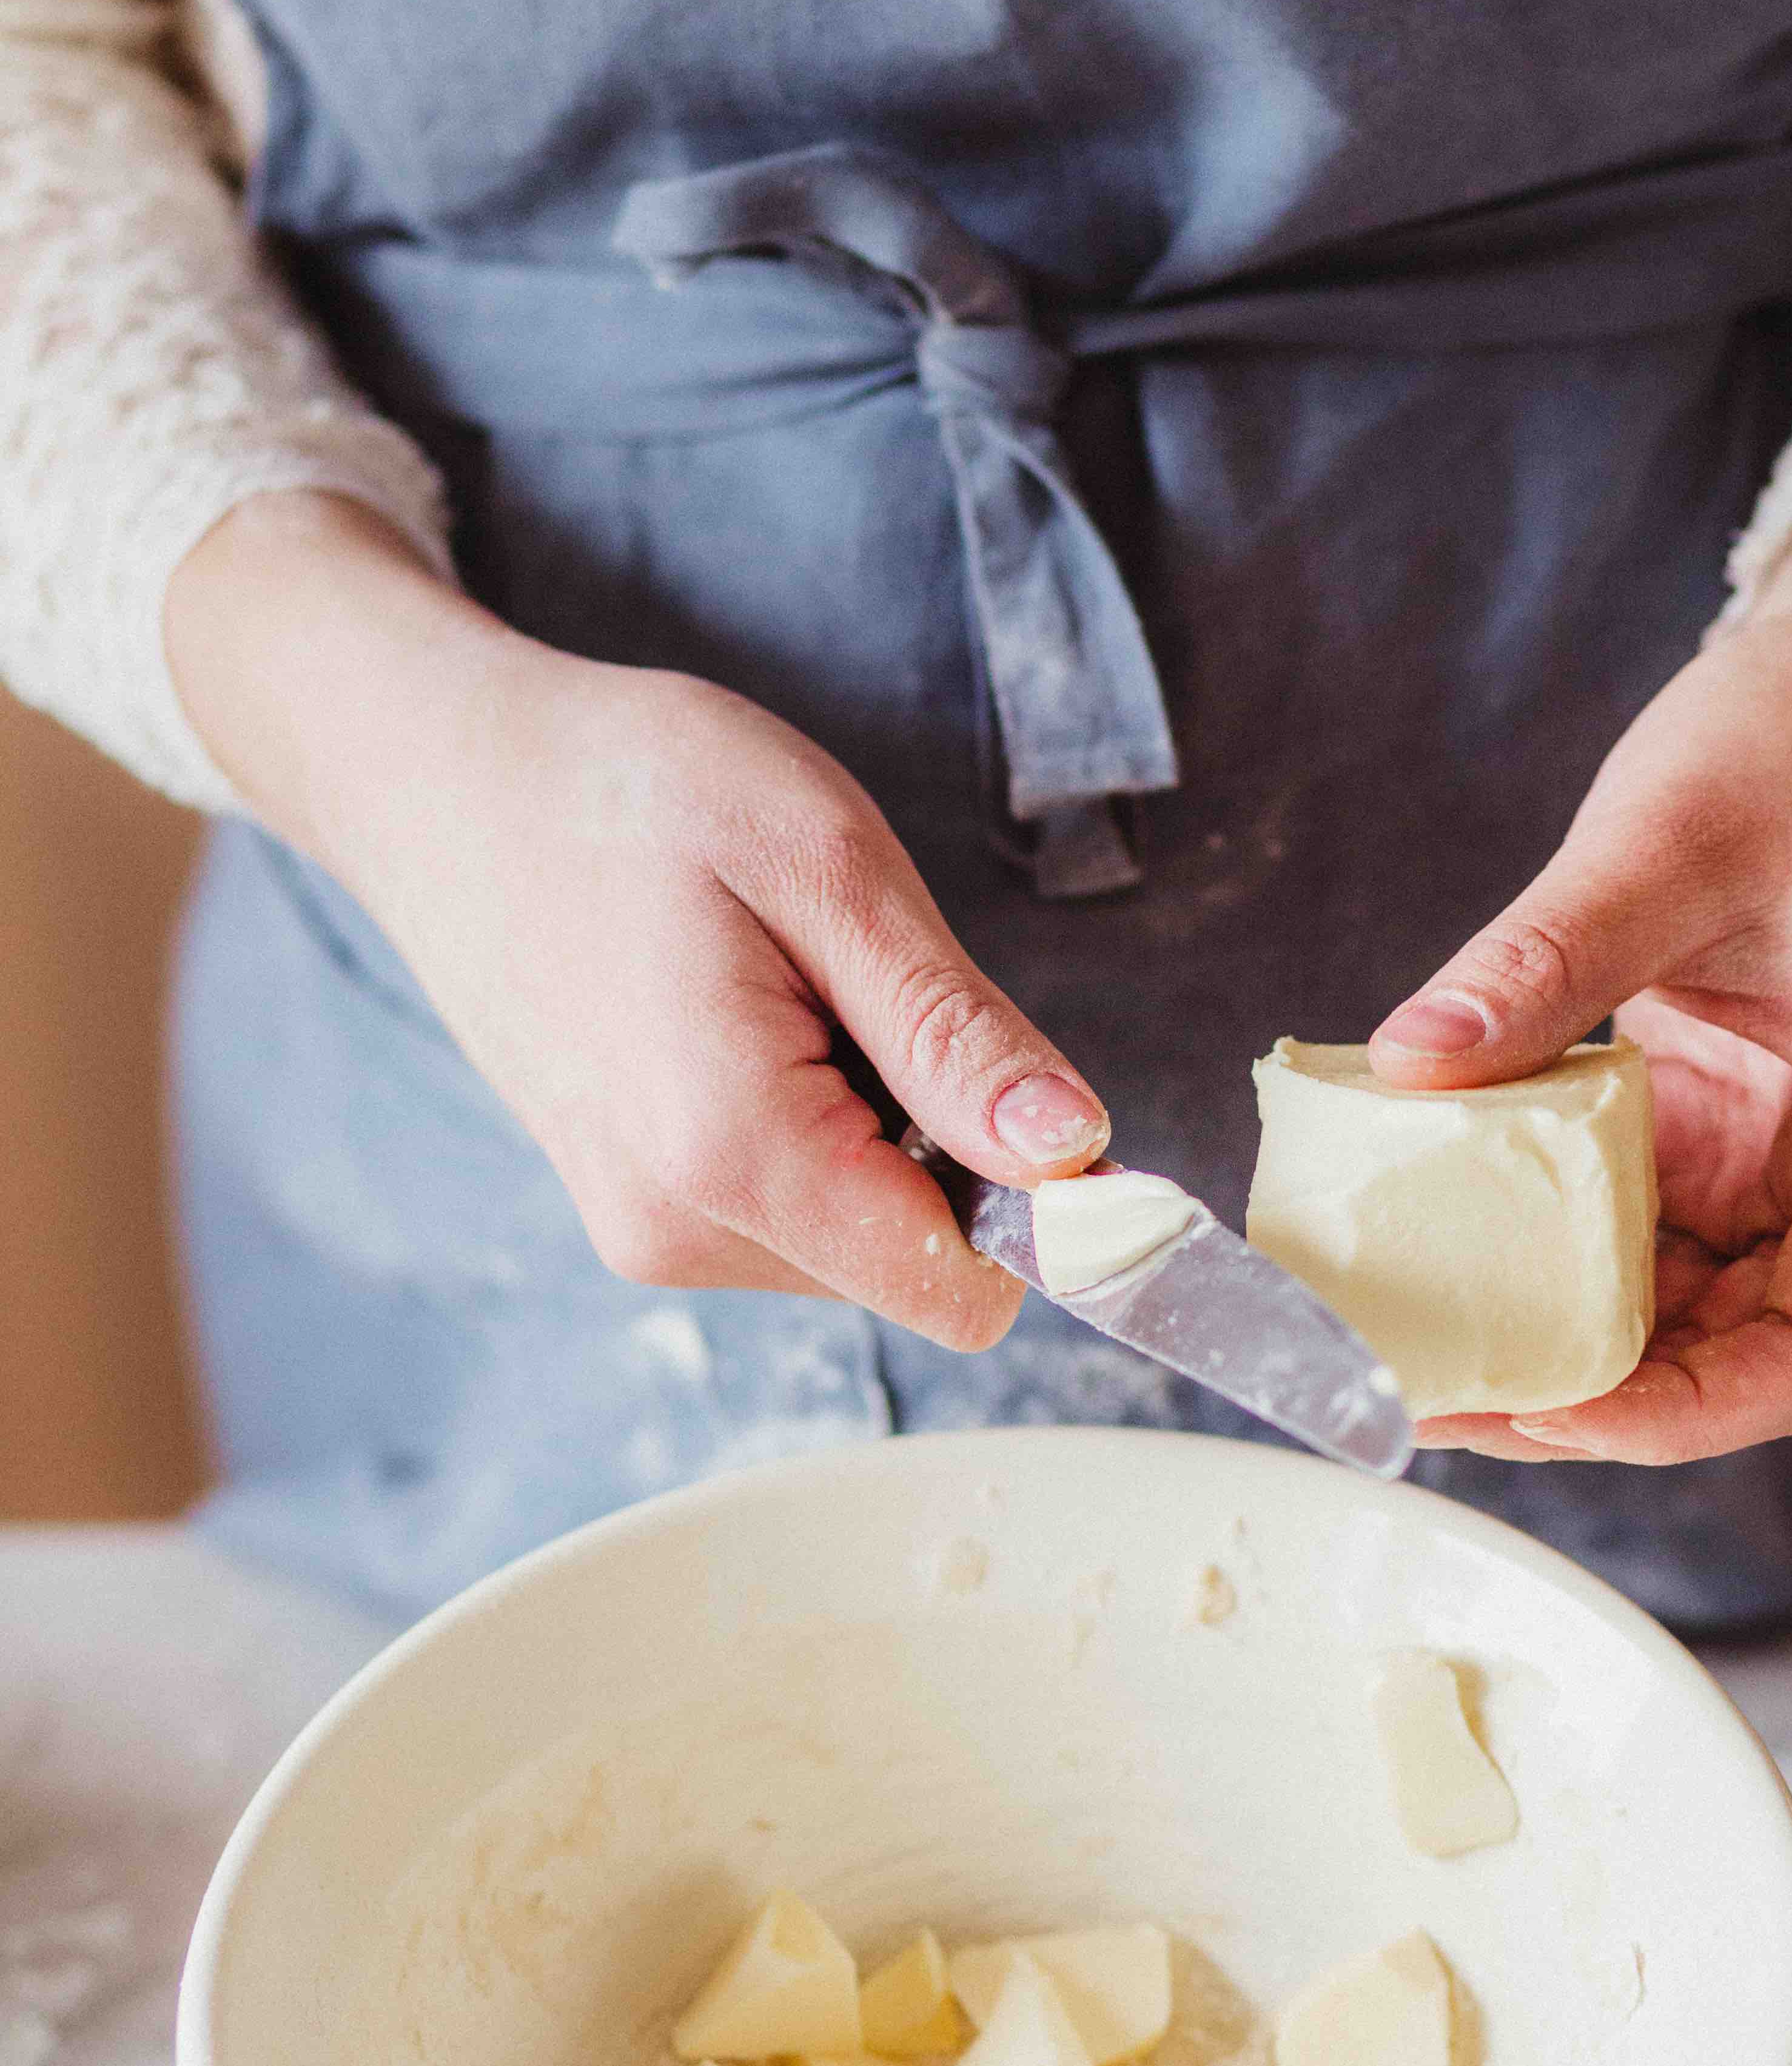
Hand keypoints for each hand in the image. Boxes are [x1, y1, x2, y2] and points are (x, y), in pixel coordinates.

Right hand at [165, 491, 1108, 1346]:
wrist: (440, 778)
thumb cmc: (630, 787)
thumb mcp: (829, 867)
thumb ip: (954, 1034)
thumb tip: (1078, 1156)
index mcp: (734, 1153)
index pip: (964, 1288)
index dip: (1041, 1206)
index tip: (1023, 1082)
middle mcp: (677, 1231)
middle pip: (919, 1263)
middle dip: (940, 1141)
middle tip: (850, 986)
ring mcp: (644, 1230)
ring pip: (860, 1236)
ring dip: (872, 1124)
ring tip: (780, 988)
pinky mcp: (633, 1207)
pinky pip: (792, 1206)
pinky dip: (811, 1122)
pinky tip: (740, 1015)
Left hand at [1368, 493, 1791, 1463]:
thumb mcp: (1667, 837)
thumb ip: (1544, 958)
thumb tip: (1408, 1062)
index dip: (1682, 1413)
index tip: (1543, 1409)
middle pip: (1737, 1360)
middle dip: (1594, 1401)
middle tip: (1432, 1399)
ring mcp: (1784, 1155)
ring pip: (1681, 1311)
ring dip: (1562, 1341)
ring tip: (1421, 1350)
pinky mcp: (1717, 1123)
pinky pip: (1636, 1229)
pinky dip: (1549, 1254)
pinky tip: (1448, 1252)